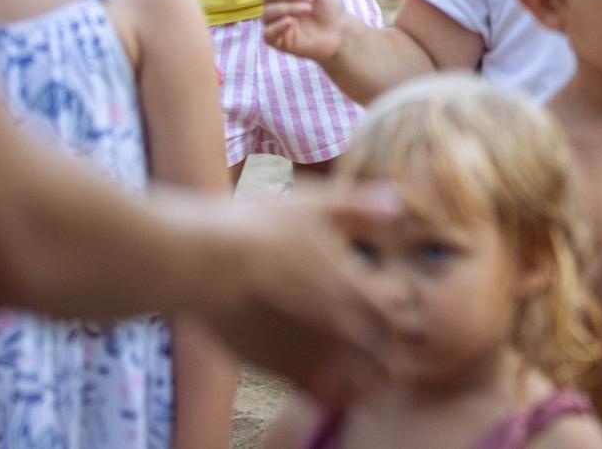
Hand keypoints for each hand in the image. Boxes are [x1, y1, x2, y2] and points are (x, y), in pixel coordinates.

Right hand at [191, 183, 411, 404]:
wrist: (198, 264)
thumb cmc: (255, 227)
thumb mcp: (314, 205)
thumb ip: (361, 208)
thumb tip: (400, 205)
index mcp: (356, 288)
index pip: (404, 305)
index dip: (399, 295)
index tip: (385, 284)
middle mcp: (341, 329)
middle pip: (391, 347)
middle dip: (390, 335)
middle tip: (374, 319)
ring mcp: (312, 355)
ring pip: (365, 381)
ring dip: (370, 368)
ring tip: (354, 347)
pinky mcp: (280, 372)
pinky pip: (327, 397)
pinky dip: (337, 388)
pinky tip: (324, 363)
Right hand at [261, 0, 347, 62]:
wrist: (339, 30)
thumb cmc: (327, 4)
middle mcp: (273, 4)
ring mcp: (273, 22)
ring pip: (267, 11)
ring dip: (289, 8)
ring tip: (308, 9)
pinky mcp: (277, 40)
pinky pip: (268, 32)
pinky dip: (279, 25)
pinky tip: (292, 23)